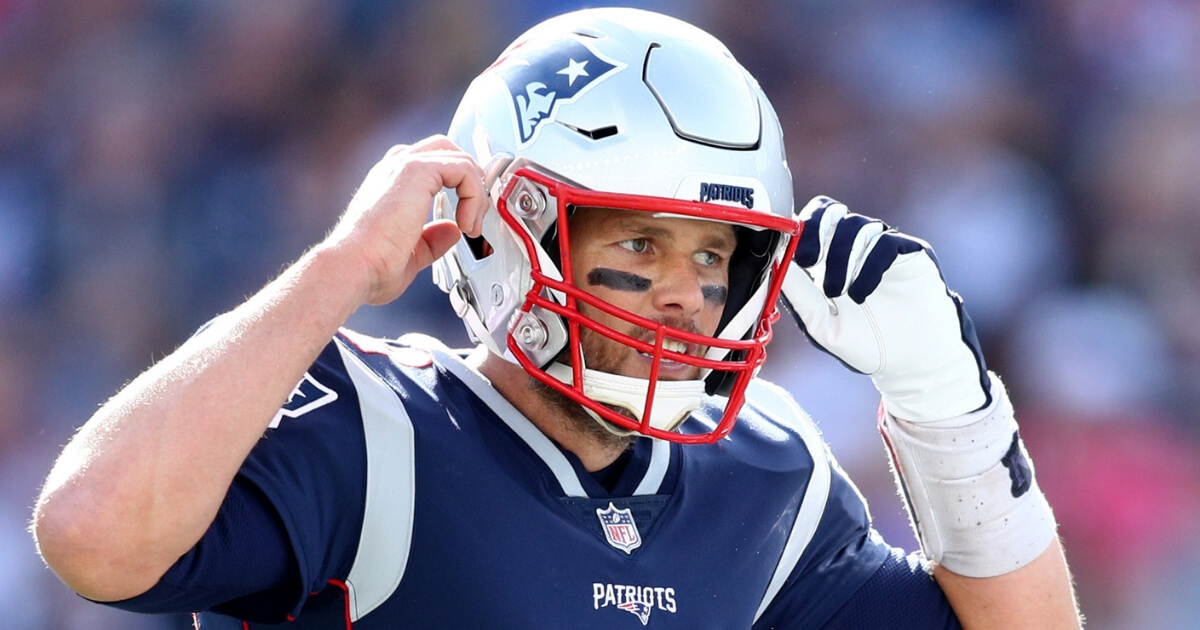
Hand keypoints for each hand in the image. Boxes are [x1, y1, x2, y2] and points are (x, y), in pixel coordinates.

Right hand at [323, 135, 487, 305]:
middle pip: (447, 150)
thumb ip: (433, 239)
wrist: (353, 265)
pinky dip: (474, 196)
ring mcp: (404, 165)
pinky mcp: (416, 170)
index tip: (467, 218)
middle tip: (476, 215)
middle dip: (470, 180)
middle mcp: (395, 168)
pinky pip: (463, 169)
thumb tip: (452, 231)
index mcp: (391, 182)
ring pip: (459, 158)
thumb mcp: (411, 253)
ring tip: (472, 226)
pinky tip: (466, 224)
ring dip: (476, 193)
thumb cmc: (370, 264)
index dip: (457, 185)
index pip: (432, 164)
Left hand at [780, 196, 990, 422]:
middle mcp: (855, 249)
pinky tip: (860, 295)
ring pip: (855, 226)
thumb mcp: (821, 324)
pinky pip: (884, 243)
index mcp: (828, 261)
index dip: (797, 230)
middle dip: (815, 230)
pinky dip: (867, 267)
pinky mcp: (910, 252)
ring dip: (840, 259)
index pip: (809, 223)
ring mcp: (882, 248)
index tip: (792, 255)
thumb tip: (775, 263)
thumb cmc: (865, 344)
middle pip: (829, 211)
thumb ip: (798, 294)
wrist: (911, 363)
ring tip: (839, 295)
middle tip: (810, 260)